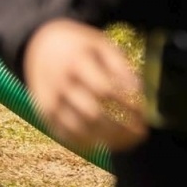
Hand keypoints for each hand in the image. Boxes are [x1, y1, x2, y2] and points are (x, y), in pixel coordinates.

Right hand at [21, 20, 146, 151]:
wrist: (40, 44)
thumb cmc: (80, 46)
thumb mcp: (101, 43)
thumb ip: (119, 64)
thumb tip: (138, 88)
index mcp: (77, 63)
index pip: (104, 89)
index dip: (126, 103)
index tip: (146, 111)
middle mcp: (60, 85)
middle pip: (92, 114)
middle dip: (121, 128)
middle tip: (143, 132)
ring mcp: (50, 101)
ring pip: (78, 129)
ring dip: (107, 140)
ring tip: (131, 140)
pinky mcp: (43, 114)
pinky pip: (64, 135)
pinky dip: (86, 143)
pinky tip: (106, 143)